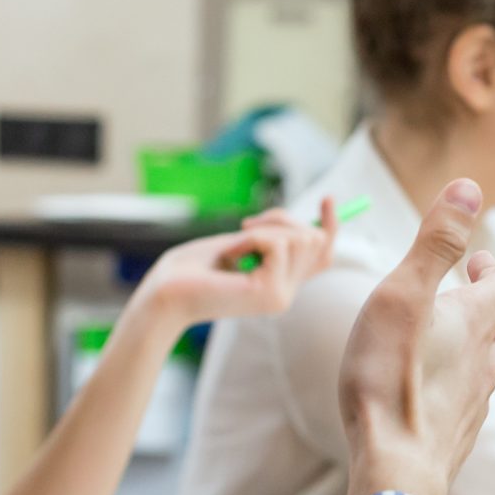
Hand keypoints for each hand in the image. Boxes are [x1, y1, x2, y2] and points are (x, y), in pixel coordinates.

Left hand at [130, 199, 340, 332]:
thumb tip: (309, 223)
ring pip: (300, 239)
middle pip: (315, 240)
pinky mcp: (270, 293)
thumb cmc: (190, 269)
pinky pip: (278, 244)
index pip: (322, 256)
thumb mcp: (238, 244)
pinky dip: (252, 238)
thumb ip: (271, 237)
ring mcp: (281, 296)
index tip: (328, 198)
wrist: (163, 294)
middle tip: (245, 224)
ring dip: (265, 229)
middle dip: (283, 219)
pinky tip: (231, 255)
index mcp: (279, 284)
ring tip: (234, 245)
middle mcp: (286, 294)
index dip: (330, 226)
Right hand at [339, 180, 494, 494]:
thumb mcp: (404, 296)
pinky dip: (464, 357)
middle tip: (483, 262)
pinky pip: (471, 381)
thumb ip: (436, 242)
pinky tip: (440, 367)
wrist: (397, 471)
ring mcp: (476, 396)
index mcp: (479, 320)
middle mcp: (487, 357)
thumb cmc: (393, 381)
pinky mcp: (459, 426)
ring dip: (481, 319)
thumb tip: (470, 188)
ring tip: (458, 307)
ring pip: (490, 348)